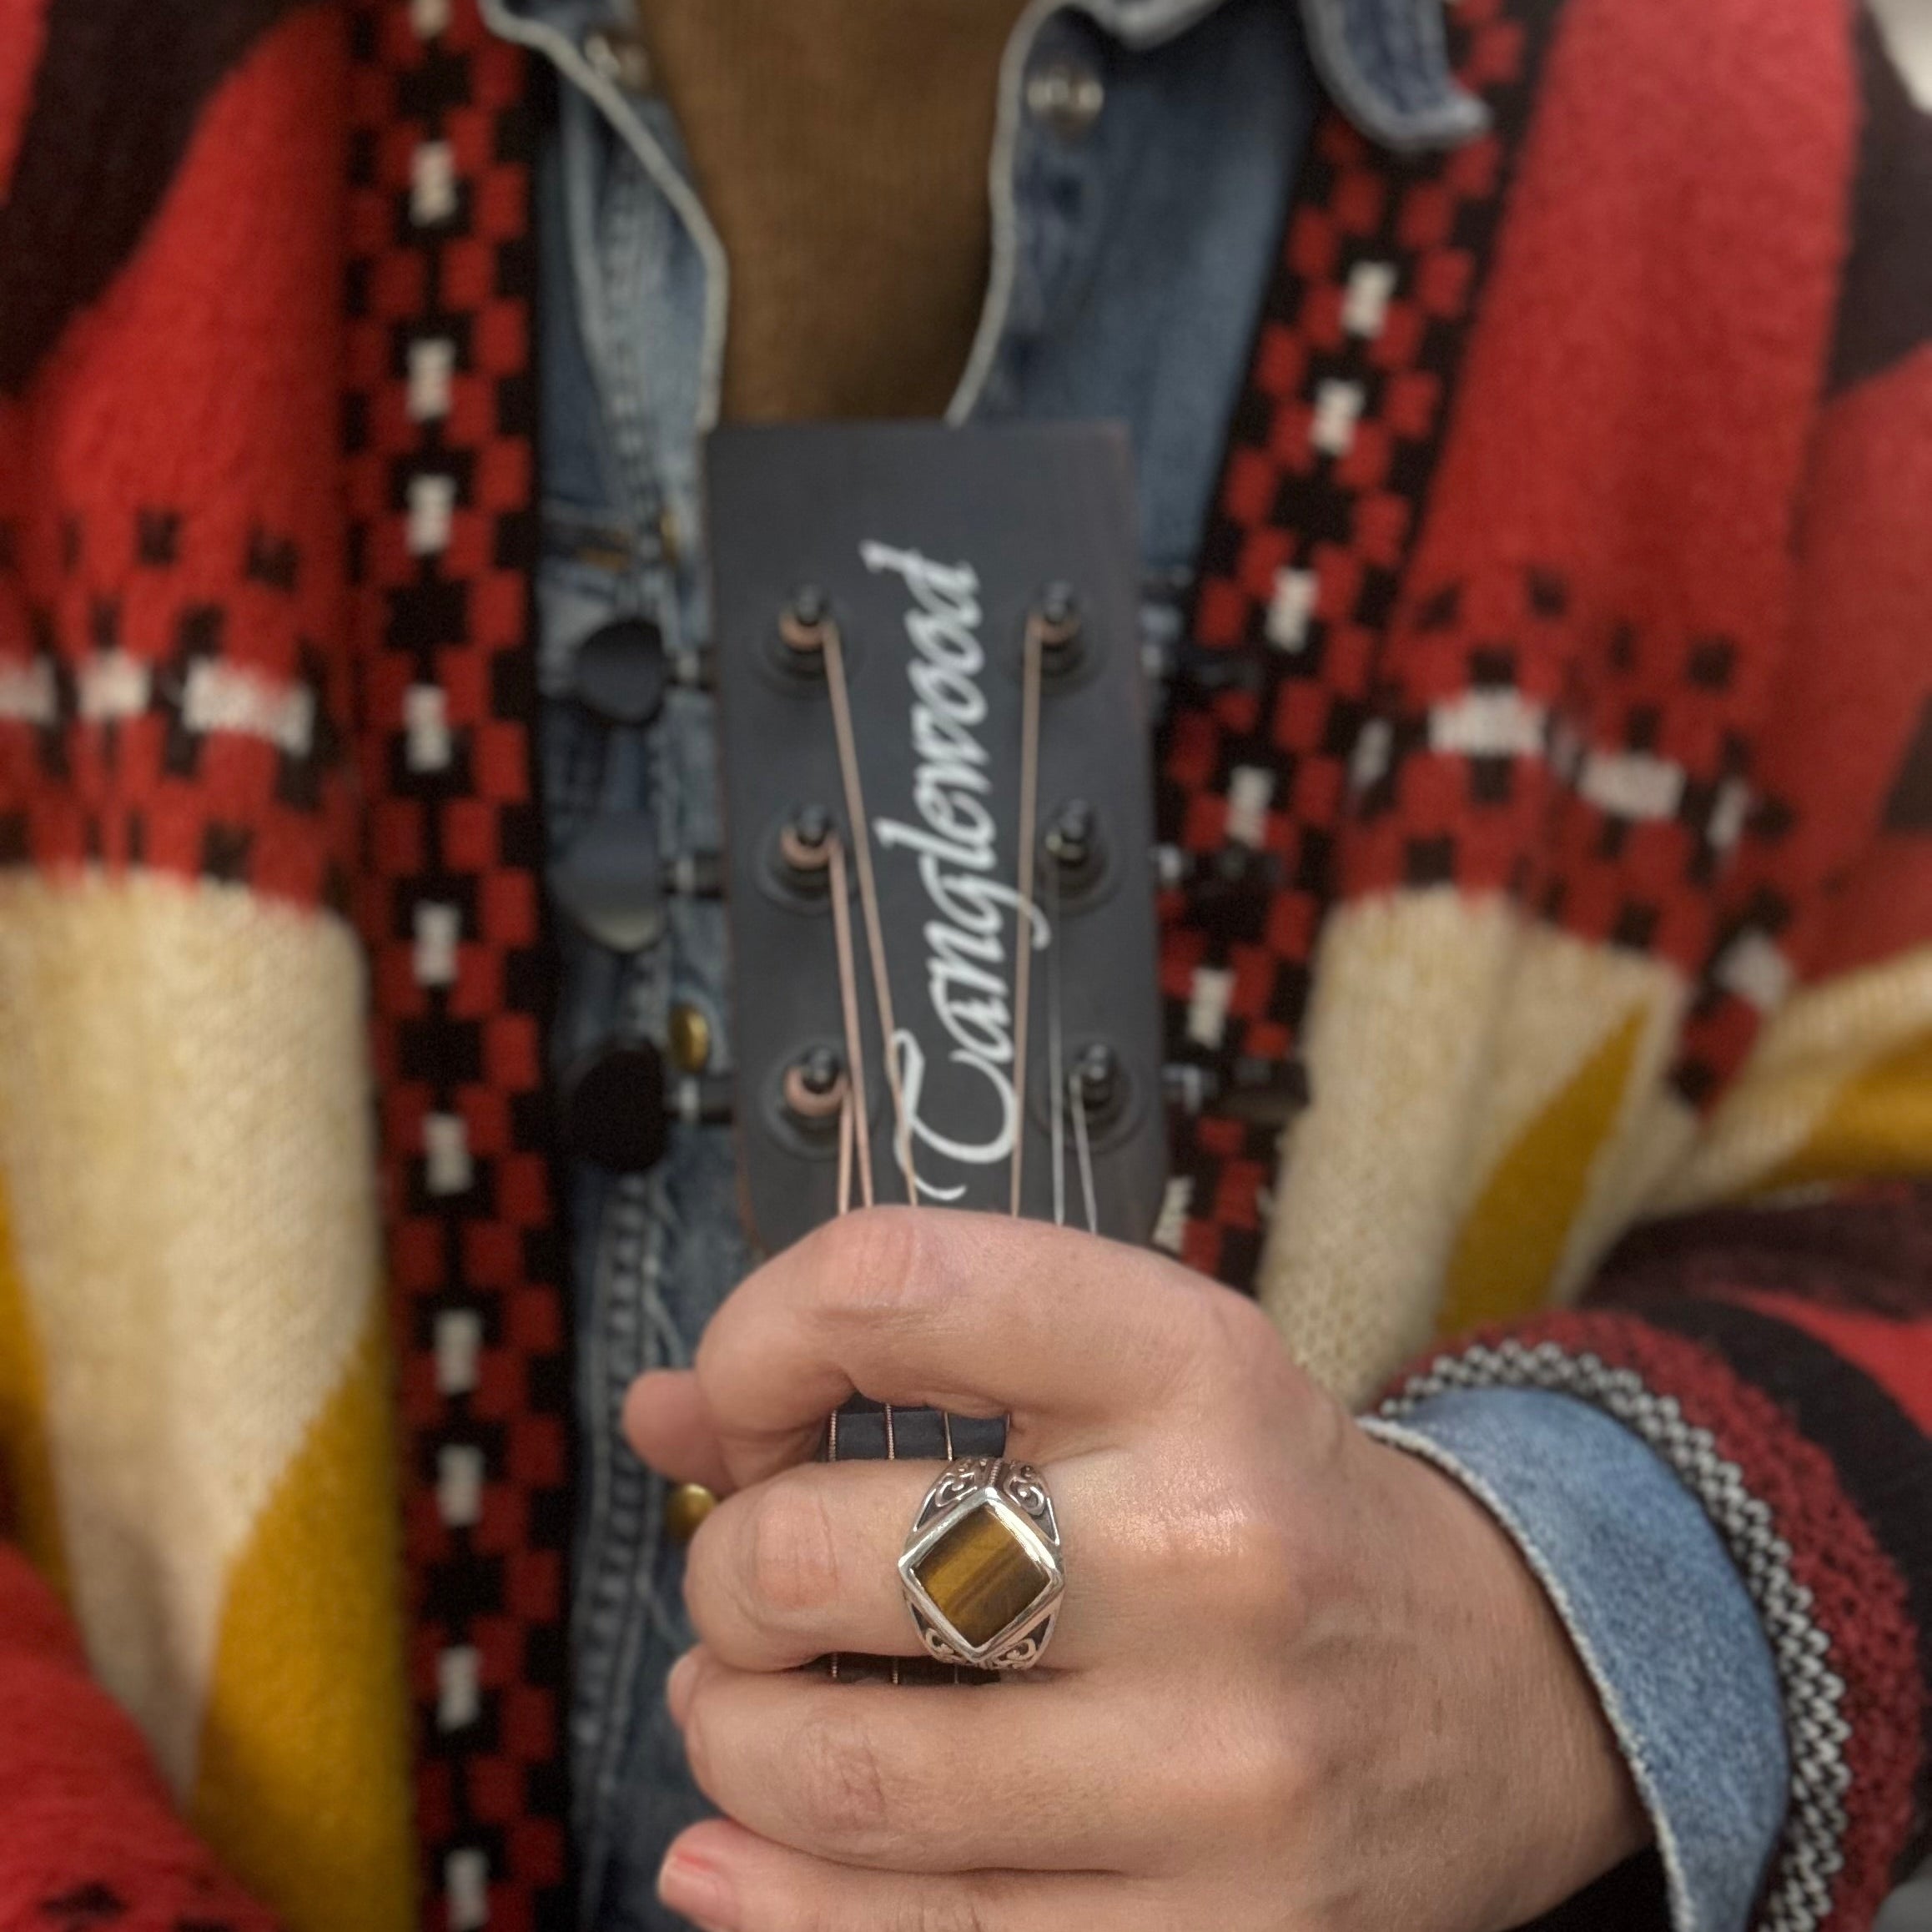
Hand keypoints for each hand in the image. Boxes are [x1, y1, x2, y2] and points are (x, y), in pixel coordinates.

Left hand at [625, 1207, 1647, 1931]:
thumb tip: (668, 1417)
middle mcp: (1214, 1556)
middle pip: (816, 1557)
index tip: (743, 1400)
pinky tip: (742, 1860)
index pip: (899, 1285)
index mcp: (1195, 1369)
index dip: (758, 1335)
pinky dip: (773, 1906)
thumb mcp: (1137, 1376)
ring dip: (732, 1738)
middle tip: (752, 1583)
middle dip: (726, 1572)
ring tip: (753, 1710)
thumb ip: (904, 1363)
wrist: (1510, 1686)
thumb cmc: (1275, 1508)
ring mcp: (1219, 1776)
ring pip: (835, 1776)